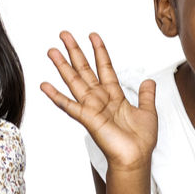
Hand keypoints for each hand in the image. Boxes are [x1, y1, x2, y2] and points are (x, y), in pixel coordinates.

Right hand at [40, 31, 157, 170]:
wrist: (136, 158)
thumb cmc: (141, 140)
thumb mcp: (148, 112)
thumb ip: (146, 95)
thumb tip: (149, 81)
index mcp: (114, 96)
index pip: (105, 68)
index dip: (99, 51)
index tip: (93, 36)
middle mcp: (100, 99)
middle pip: (85, 70)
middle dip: (75, 52)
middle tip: (64, 35)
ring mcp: (92, 108)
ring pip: (74, 82)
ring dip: (63, 66)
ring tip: (52, 51)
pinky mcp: (87, 119)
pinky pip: (69, 105)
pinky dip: (56, 96)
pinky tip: (45, 85)